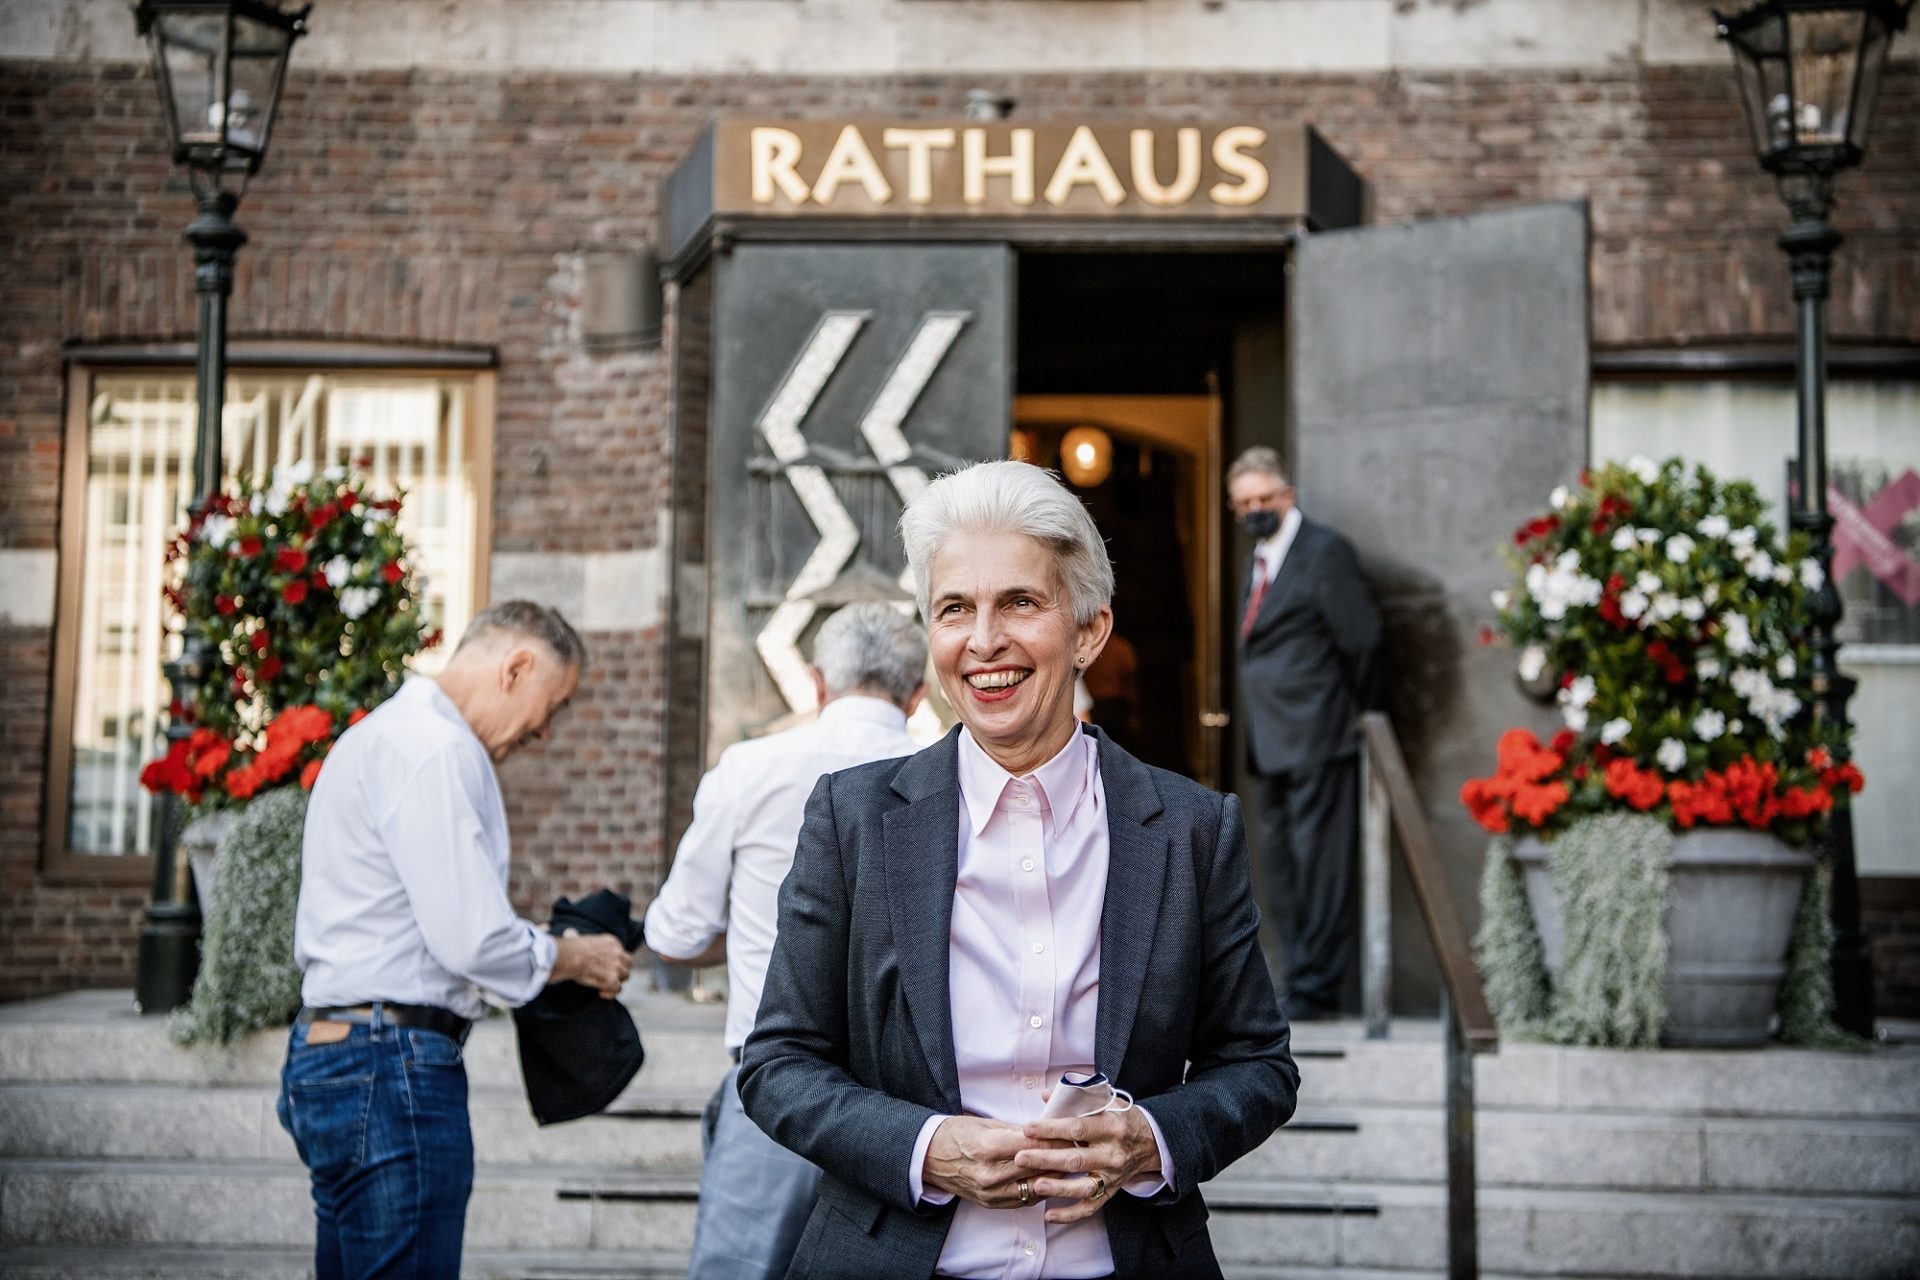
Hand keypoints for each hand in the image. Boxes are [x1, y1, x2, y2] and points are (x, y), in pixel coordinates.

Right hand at [549, 929, 631, 997]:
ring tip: (602, 987)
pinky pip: (617, 988)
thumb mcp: (576, 937)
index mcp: (611, 942)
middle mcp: (617, 952)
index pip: (620, 952)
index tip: (603, 967)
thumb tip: (569, 932)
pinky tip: (600, 993)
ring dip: (616, 982)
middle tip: (608, 977)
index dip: (614, 961)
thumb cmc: (569, 949)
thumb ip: (576, 936)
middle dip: (621, 970)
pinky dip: (611, 993)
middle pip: (628, 963)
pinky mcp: (612, 978)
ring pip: (625, 976)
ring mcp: (616, 966)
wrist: (570, 957)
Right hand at [923, 1115, 1073, 1209]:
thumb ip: (1017, 1130)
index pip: (1036, 1145)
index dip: (1058, 1139)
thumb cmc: (956, 1134)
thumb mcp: (986, 1124)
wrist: (928, 1157)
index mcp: (991, 1147)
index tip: (1073, 1134)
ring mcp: (991, 1193)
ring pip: (1036, 1187)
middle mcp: (992, 1174)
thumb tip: (1046, 1131)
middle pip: (1039, 1168)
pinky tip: (1049, 1180)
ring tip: (1069, 1166)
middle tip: (1078, 1150)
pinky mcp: (991, 1204)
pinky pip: (1024, 1200)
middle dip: (1061, 1158)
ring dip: (1054, 1177)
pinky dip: (1039, 1190)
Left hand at [1015, 1107, 1162, 1224]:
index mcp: (1110, 1126)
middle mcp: (1112, 1153)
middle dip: (1046, 1159)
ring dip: (1058, 1188)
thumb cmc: (1122, 1118)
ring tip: (1036, 1185)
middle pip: (1076, 1159)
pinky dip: (1070, 1214)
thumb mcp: (1105, 1102)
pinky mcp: (1111, 1192)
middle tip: (1020, 1158)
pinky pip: (1090, 1207)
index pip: (1077, 1127)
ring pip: (1083, 1187)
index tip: (1028, 1128)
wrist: (1151, 1141)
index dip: (1051, 1129)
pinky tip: (1049, 1214)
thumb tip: (1045, 1096)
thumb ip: (1075, 1098)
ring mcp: (1111, 1176)